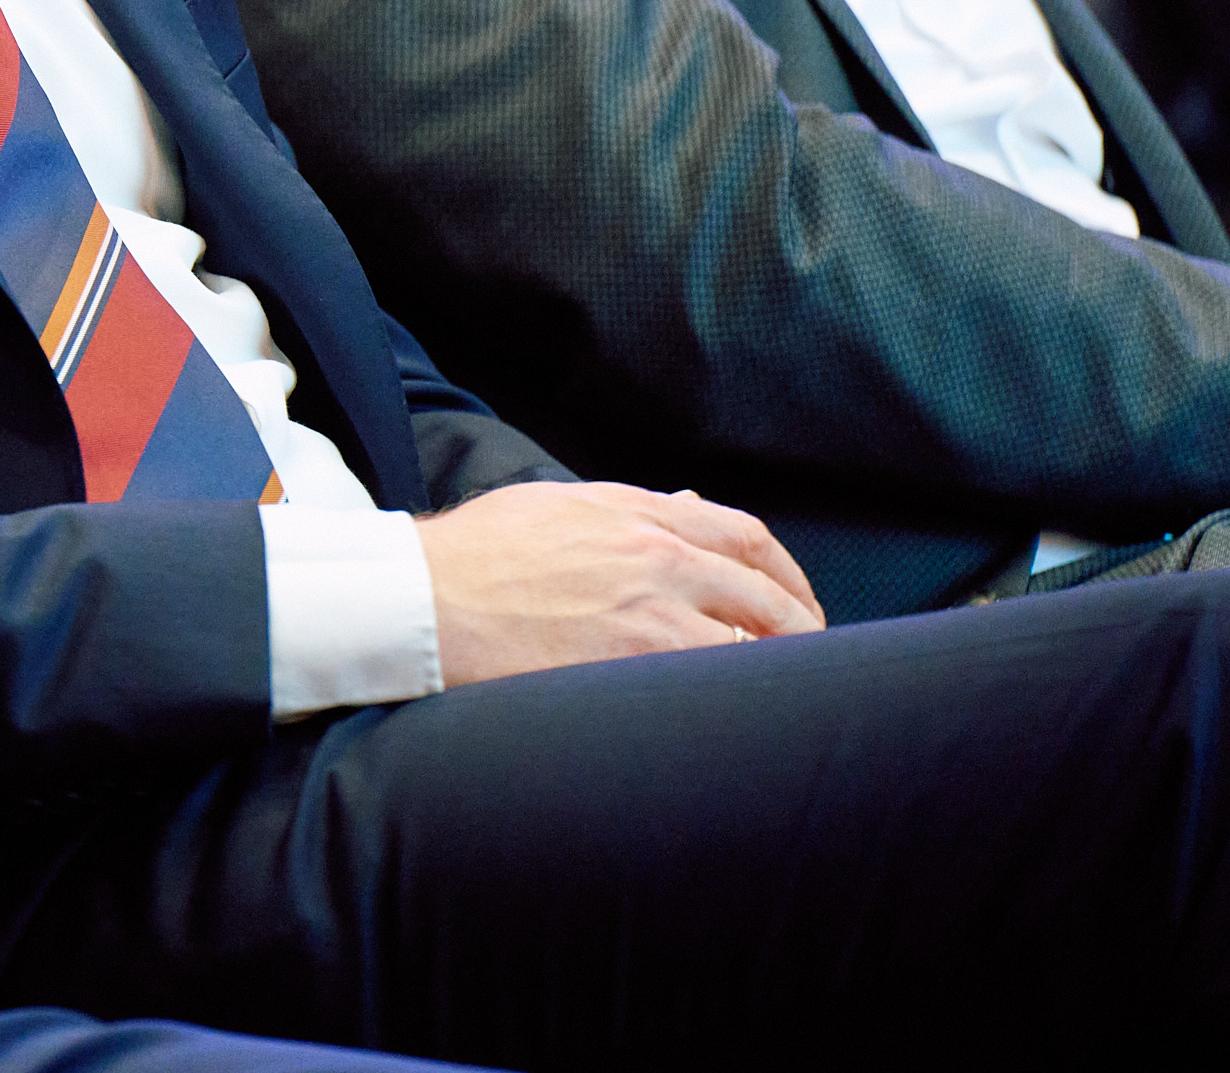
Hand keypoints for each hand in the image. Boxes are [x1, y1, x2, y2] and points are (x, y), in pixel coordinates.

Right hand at [415, 480, 825, 686]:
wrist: (421, 599)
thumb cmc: (471, 555)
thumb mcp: (553, 507)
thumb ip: (625, 508)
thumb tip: (685, 507)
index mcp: (638, 514)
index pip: (744, 538)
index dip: (785, 574)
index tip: (794, 601)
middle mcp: (657, 559)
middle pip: (766, 596)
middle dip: (800, 630)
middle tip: (808, 660)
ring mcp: (649, 618)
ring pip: (751, 650)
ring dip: (773, 675)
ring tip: (776, 702)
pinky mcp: (631, 670)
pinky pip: (709, 689)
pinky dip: (730, 703)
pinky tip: (730, 721)